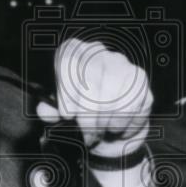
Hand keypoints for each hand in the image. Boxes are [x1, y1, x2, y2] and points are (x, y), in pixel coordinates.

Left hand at [36, 38, 152, 155]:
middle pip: (92, 77)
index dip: (67, 89)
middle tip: (86, 134)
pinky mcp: (140, 80)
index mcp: (71, 53)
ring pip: (113, 93)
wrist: (111, 129)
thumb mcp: (61, 113)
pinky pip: (132, 105)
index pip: (68, 60)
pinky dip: (122, 124)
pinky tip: (116, 129)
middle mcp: (97, 52)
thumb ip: (50, 111)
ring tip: (100, 133)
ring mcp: (121, 63)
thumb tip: (45, 110)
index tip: (67, 115)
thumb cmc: (82, 115)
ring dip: (105, 122)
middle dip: (88, 113)